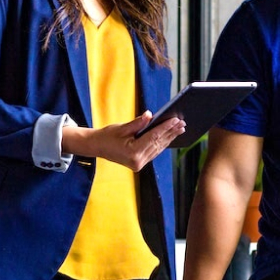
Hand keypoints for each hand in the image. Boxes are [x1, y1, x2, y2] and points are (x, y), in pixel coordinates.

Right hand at [63, 112, 184, 170]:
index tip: (175, 119)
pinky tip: (170, 136)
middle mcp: (138, 161)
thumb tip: (150, 115)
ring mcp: (139, 164)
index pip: (153, 137)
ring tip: (180, 129)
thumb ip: (138, 123)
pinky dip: (162, 143)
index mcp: (133, 153)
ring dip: (169, 138)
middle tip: (182, 123)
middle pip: (158, 144)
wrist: (97, 147)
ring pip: (158, 149)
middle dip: (171, 132)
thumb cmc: (107, 136)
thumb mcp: (122, 128)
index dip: (165, 127)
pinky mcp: (140, 163)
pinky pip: (154, 152)